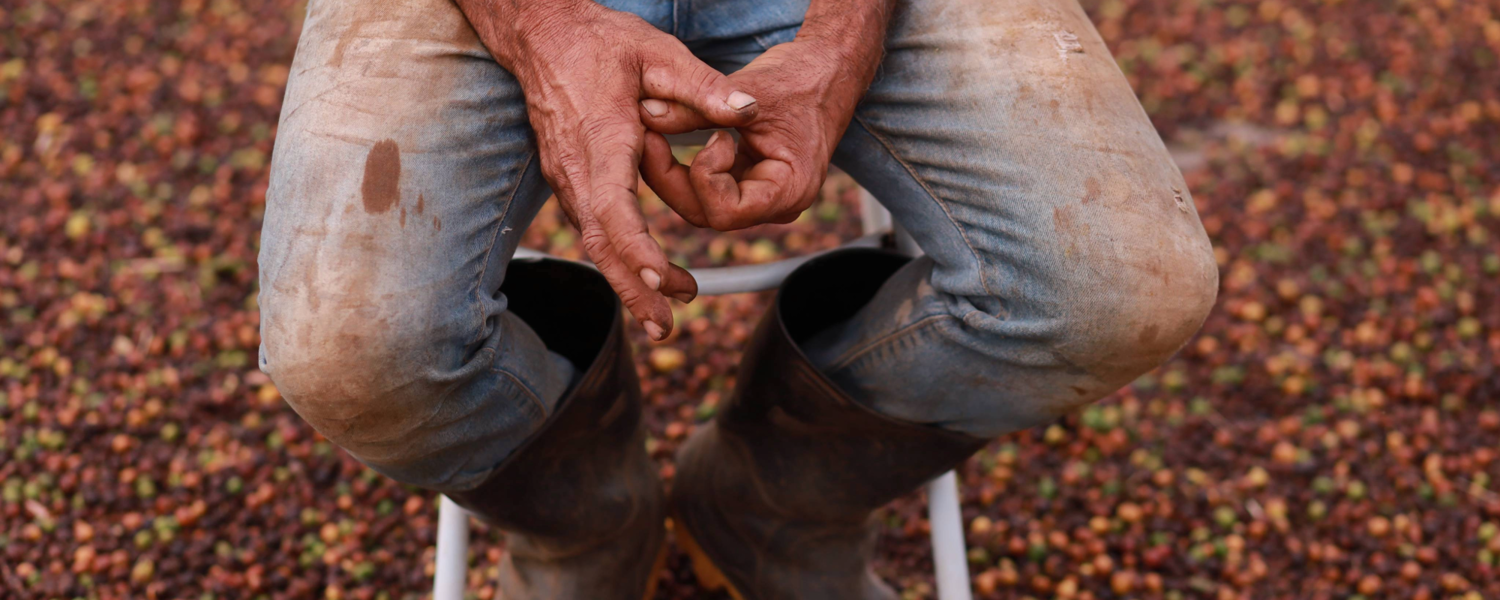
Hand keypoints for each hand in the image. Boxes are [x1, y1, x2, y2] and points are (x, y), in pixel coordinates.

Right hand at [456, 0, 759, 338]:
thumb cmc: (602, 42)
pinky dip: (617, 259)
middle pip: (601, 244)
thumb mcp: (659, 52)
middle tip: (667, 328)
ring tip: (663, 318)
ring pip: (595, 243)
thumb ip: (704, 86)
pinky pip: (593, 229)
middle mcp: (577, 168)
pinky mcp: (569, 179)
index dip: (637, 250)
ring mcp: (568, 177)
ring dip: (627, 282)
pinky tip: (642, 278)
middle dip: (633, 290)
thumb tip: (749, 111)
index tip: (663, 280)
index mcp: (602, 140)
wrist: (543, 35)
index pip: (614, 210)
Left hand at [636, 32, 886, 230]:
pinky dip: (687, 168)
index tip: (713, 134)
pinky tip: (668, 140)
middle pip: (709, 214)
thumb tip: (645, 113)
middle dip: (673, 179)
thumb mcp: (747, 91)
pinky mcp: (749, 185)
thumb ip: (696, 107)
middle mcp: (777, 206)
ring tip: (654, 136)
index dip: (705, 178)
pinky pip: (709, 190)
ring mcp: (762, 199)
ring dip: (675, 174)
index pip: (728, 211)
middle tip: (648, 139)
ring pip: (703, 206)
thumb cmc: (800, 79)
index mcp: (790, 191)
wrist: (826, 72)